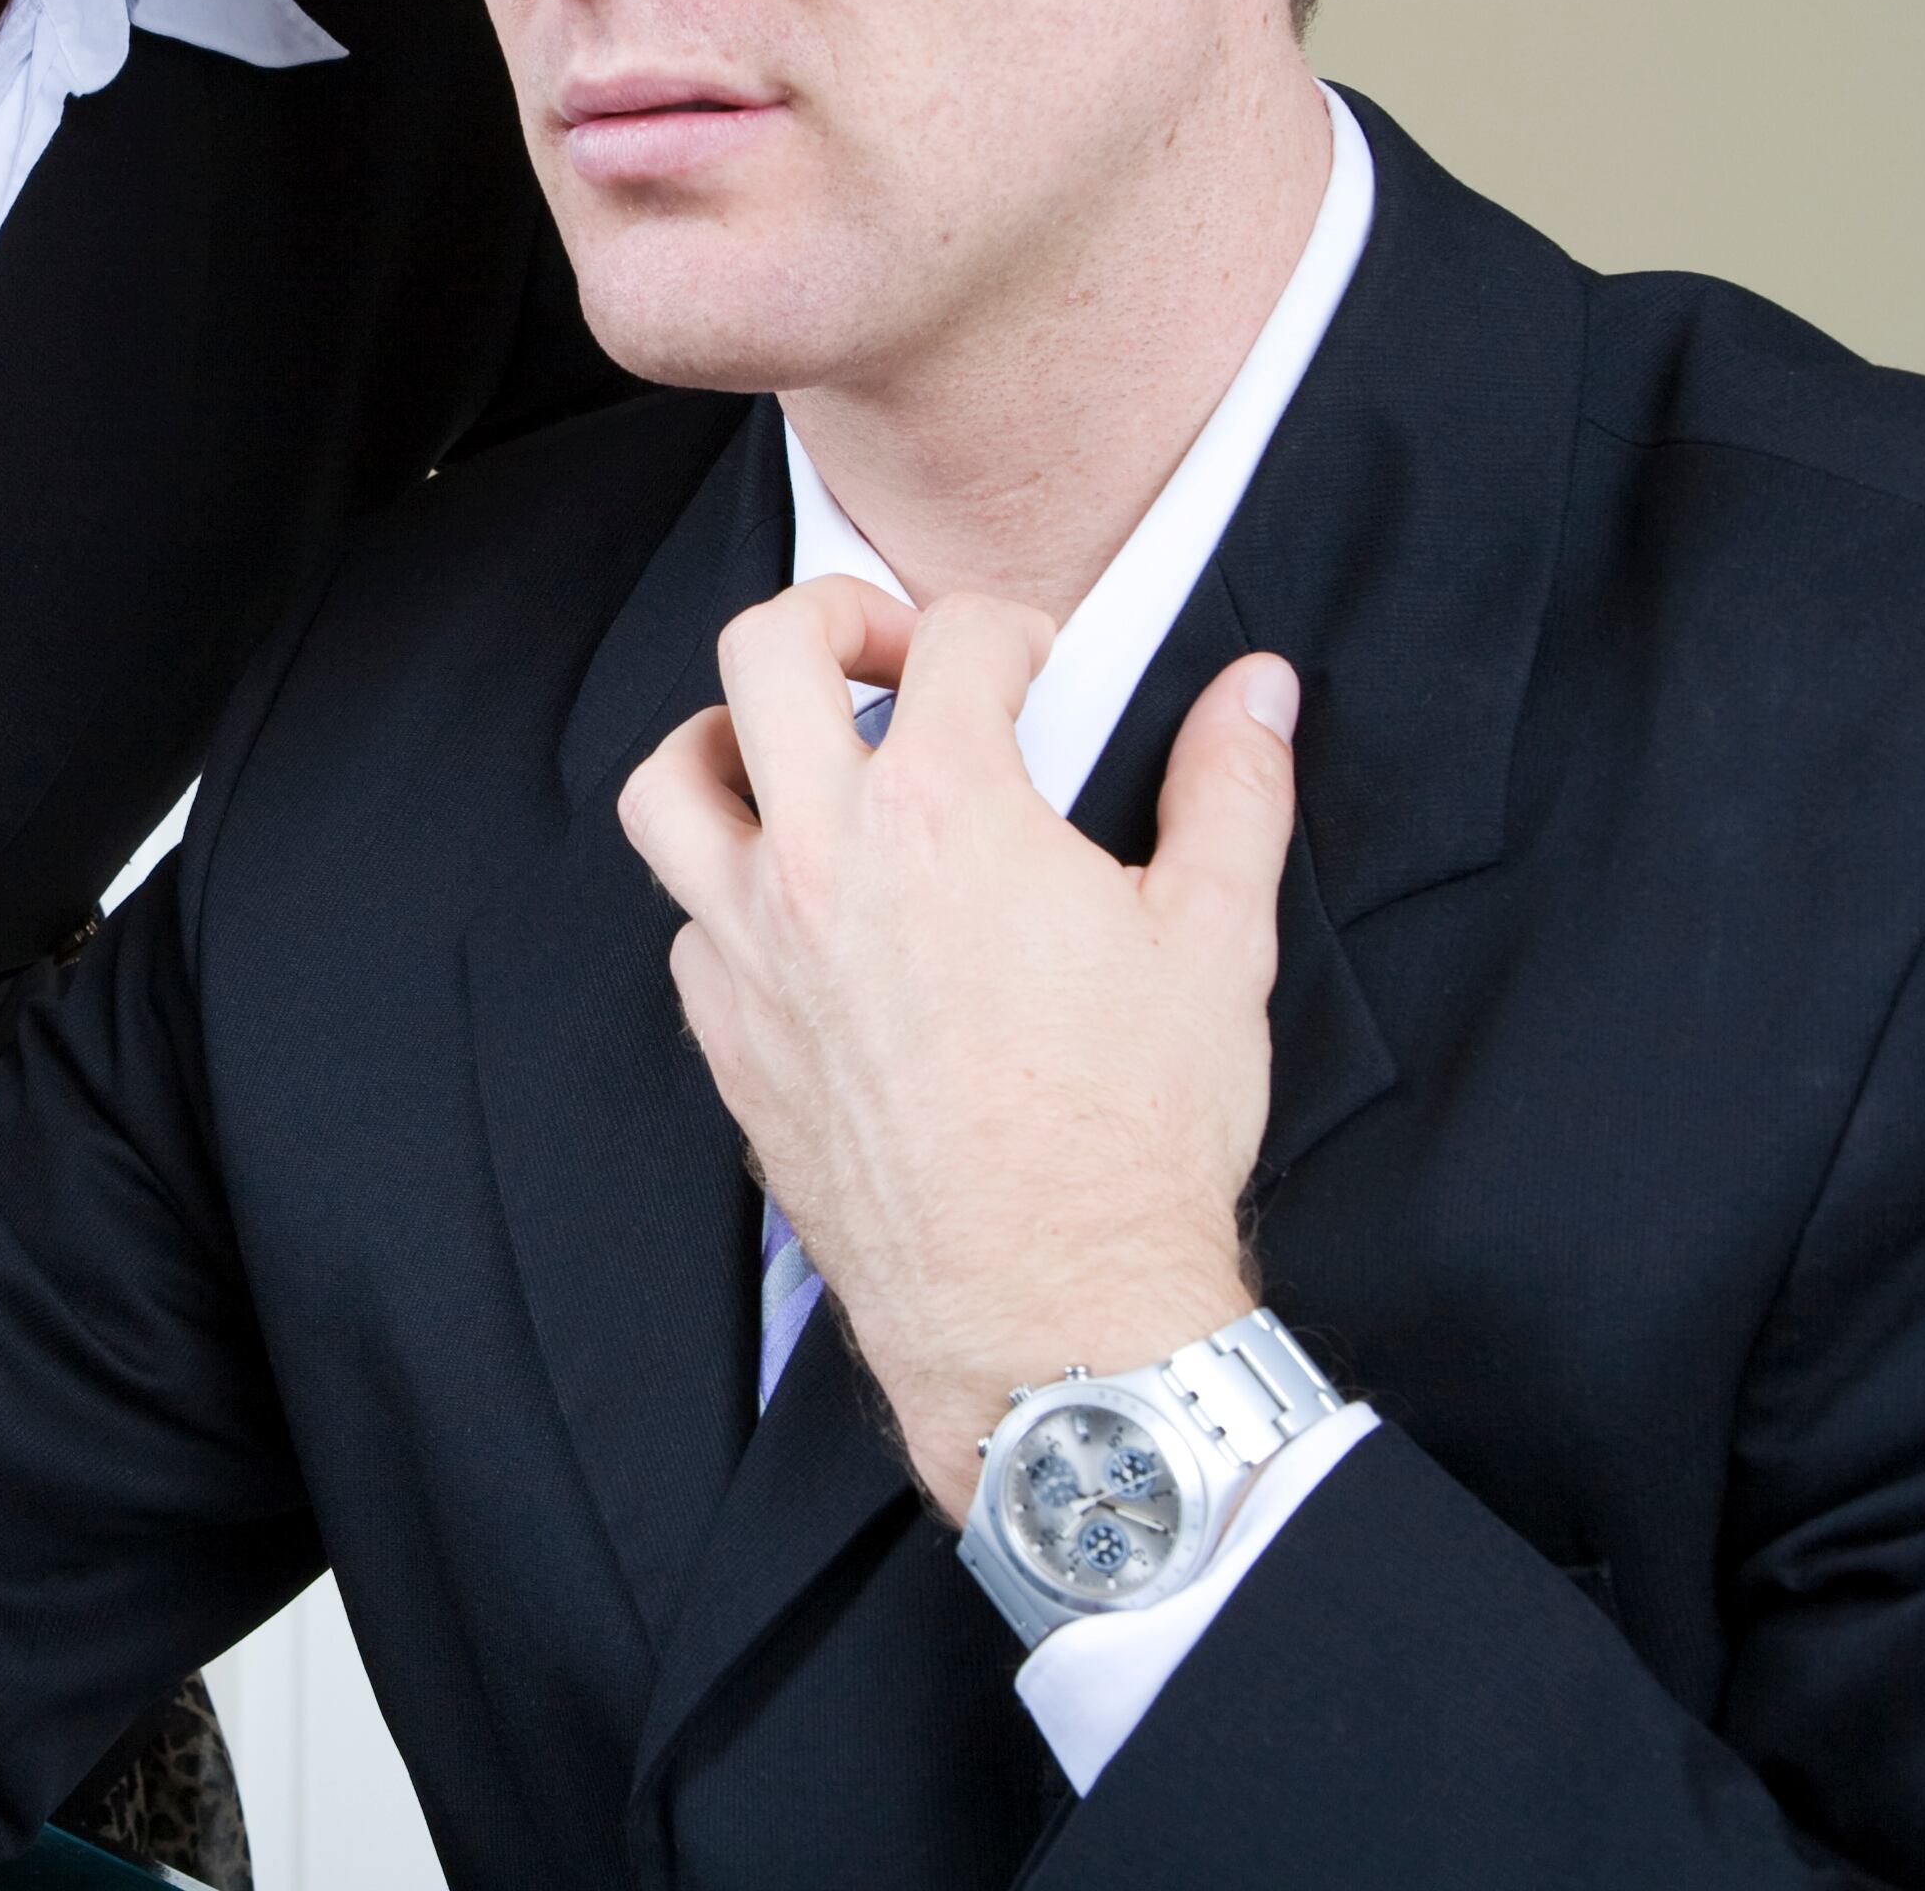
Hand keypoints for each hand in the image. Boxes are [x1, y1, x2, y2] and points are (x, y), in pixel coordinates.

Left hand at [616, 577, 1301, 1519]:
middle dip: (830, 617)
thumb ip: (1232, 789)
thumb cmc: (1132, 1133)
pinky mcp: (726, 1035)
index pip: (951, 640)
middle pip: (761, 652)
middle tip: (891, 655)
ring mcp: (753, 950)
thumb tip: (1255, 691)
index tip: (1036, 665)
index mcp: (945, 812)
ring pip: (669, 784)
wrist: (1046, 1307)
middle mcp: (823, 862)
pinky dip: (728, 887)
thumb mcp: (1216, 938)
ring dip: (726, 742)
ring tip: (795, 755)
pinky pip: (685, 919)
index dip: (1007, 628)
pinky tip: (804, 911)